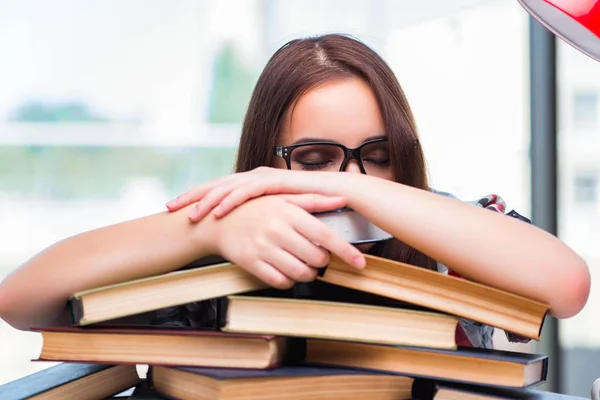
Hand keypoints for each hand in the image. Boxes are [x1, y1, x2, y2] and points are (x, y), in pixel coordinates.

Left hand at [166, 167, 346, 221]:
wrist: (336, 196)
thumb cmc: (308, 209)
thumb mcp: (278, 216)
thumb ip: (261, 219)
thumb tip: (246, 232)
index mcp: (252, 185)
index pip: (219, 190)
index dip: (197, 199)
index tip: (178, 210)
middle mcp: (254, 178)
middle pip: (216, 185)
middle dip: (192, 196)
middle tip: (170, 207)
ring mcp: (263, 178)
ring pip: (227, 187)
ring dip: (207, 200)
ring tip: (190, 214)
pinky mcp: (273, 182)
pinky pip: (247, 191)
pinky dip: (230, 200)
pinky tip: (217, 210)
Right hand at [209, 194, 365, 288]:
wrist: (217, 219)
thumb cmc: (255, 207)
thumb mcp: (283, 198)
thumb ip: (314, 200)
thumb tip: (342, 198)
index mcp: (288, 213)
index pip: (325, 235)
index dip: (346, 251)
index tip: (360, 262)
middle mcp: (277, 230)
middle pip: (315, 258)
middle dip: (322, 262)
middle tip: (318, 258)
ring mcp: (263, 248)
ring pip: (300, 273)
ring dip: (308, 274)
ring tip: (305, 266)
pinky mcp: (251, 263)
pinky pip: (279, 281)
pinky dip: (289, 281)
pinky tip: (287, 271)